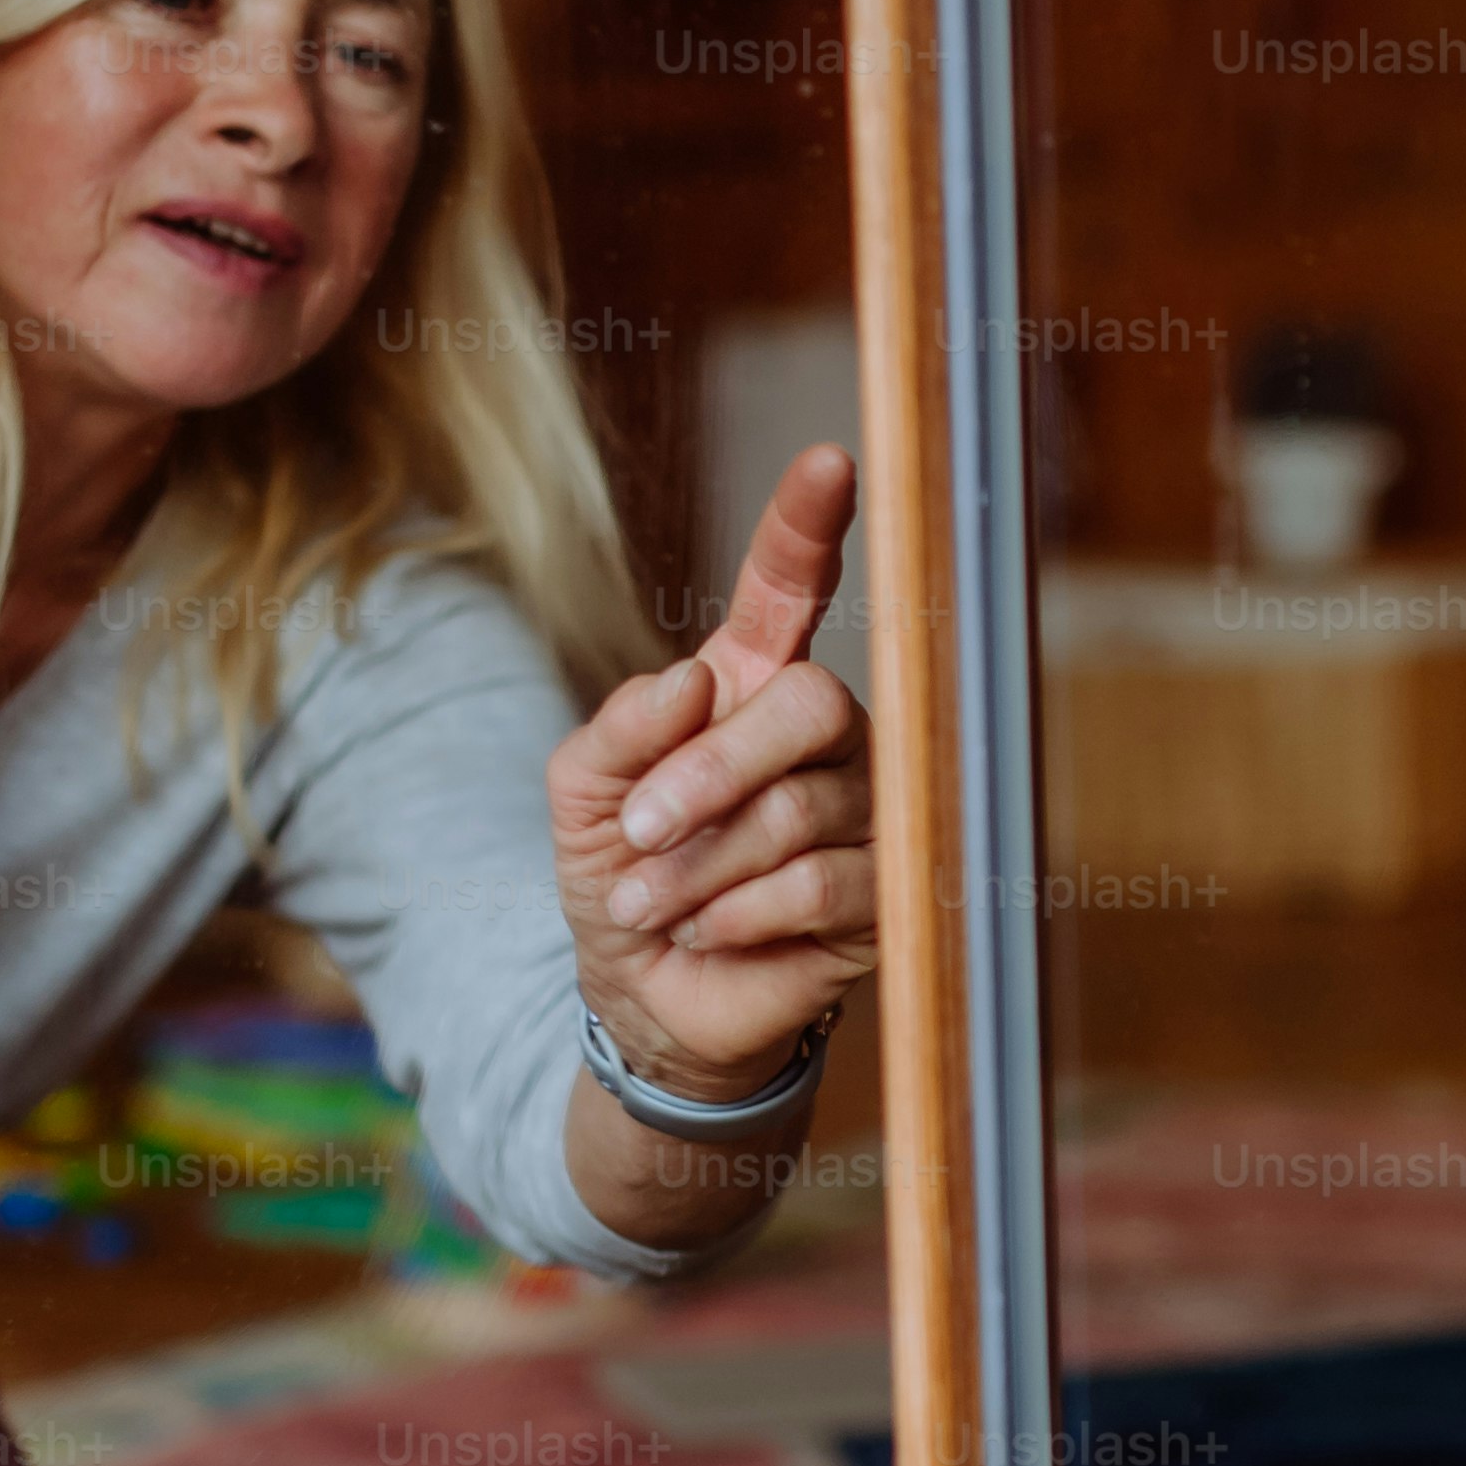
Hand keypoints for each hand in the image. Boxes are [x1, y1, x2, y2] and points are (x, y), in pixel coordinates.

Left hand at [549, 447, 879, 1098]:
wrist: (650, 1003)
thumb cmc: (625, 879)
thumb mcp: (581, 798)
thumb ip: (617, 730)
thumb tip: (691, 685)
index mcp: (750, 684)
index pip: (790, 588)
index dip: (808, 525)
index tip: (828, 462)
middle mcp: (824, 733)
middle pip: (812, 703)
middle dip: (712, 773)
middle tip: (643, 831)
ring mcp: (866, 811)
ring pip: (803, 806)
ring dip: (703, 866)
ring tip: (653, 906)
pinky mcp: (884, 896)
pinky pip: (822, 883)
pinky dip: (740, 914)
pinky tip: (709, 934)